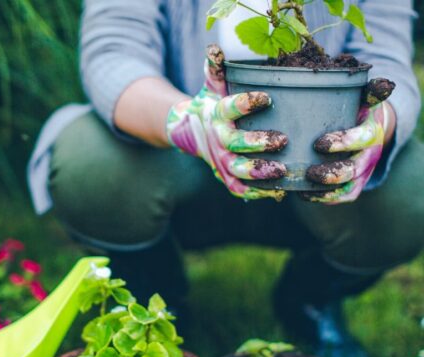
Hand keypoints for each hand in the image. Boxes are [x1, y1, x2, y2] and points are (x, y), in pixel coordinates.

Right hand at [166, 45, 287, 200]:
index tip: (268, 97)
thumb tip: (215, 48)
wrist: (190, 131)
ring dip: (260, 172)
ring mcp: (221, 161)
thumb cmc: (212, 103)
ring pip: (238, 170)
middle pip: (235, 144)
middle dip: (258, 143)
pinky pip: (240, 189)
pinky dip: (257, 192)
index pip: (230, 108)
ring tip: (283, 169)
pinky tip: (278, 191)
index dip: (247, 103)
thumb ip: (217, 69)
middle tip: (282, 139)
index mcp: (217, 115)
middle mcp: (218, 140)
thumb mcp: (213, 85)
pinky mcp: (226, 177)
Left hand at [302, 78, 395, 203]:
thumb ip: (368, 91)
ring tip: (304, 185)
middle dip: (332, 173)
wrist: (369, 126)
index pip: (362, 139)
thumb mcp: (363, 97)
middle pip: (354, 170)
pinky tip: (303, 195)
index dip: (343, 143)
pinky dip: (324, 199)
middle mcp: (369, 154)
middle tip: (309, 172)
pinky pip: (342, 197)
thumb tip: (383, 84)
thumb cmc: (357, 108)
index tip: (319, 144)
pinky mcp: (354, 183)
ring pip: (348, 188)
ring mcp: (362, 172)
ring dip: (327, 190)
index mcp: (371, 131)